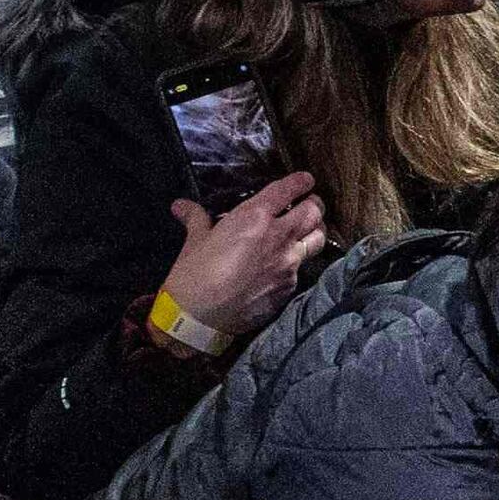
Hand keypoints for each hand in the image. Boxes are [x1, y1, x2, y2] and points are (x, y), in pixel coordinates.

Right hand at [158, 171, 326, 349]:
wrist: (198, 319)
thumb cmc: (193, 275)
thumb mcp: (195, 241)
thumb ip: (196, 218)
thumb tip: (181, 205)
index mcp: (254, 217)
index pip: (288, 190)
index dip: (300, 182)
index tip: (306, 180)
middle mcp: (278, 237)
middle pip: (314, 212)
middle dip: (314, 205)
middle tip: (309, 204)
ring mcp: (288, 264)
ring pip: (317, 240)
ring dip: (315, 231)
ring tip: (308, 230)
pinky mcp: (289, 288)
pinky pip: (302, 268)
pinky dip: (297, 262)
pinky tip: (285, 264)